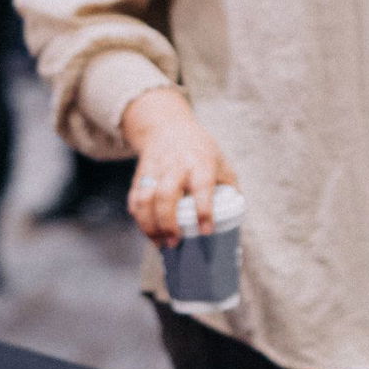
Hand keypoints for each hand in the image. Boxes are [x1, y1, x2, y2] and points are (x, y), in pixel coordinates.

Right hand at [121, 86, 237, 247]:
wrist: (167, 126)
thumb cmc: (199, 149)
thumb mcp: (220, 160)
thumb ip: (228, 186)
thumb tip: (234, 215)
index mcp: (200, 162)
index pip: (202, 186)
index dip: (203, 209)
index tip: (205, 230)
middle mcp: (175, 166)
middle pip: (166, 195)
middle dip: (168, 222)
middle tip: (174, 242)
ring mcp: (155, 170)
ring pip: (145, 199)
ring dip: (149, 224)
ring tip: (159, 242)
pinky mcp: (140, 175)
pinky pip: (134, 198)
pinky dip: (138, 217)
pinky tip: (148, 230)